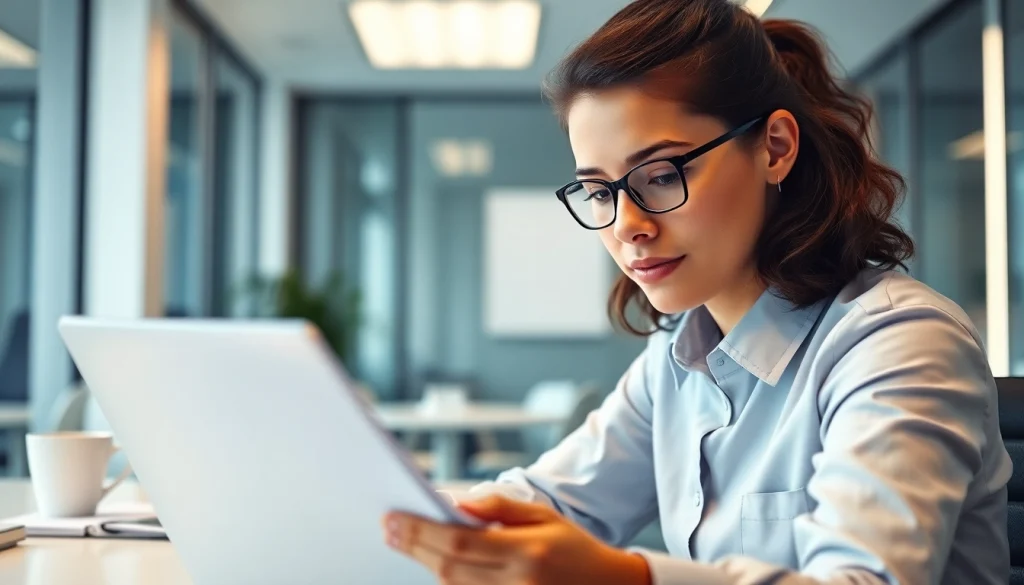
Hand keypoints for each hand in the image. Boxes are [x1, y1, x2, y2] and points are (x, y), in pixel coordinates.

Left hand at [382, 495, 650, 584]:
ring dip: (425, 563)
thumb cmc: (574, 548)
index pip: (459, 542)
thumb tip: (455, 503)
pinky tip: (434, 561)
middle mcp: (518, 583)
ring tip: (405, 540)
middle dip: (414, 546)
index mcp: (527, 551)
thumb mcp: (544, 515)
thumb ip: (499, 507)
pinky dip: (448, 580)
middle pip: (448, 567)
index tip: (395, 519)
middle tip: (388, 528)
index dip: (421, 531)